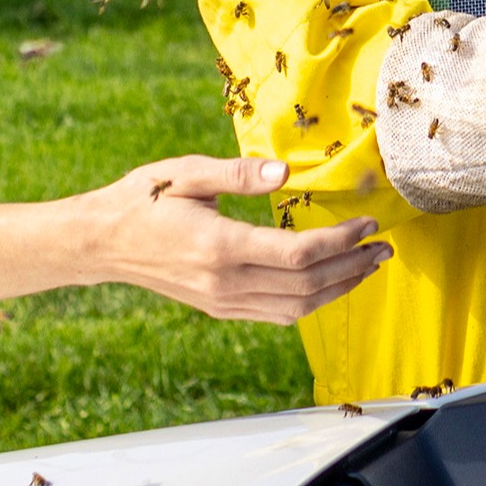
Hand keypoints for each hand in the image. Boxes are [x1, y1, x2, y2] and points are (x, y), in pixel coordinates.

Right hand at [75, 154, 389, 323]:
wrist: (102, 243)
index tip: (367, 224)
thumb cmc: (143, 199)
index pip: (299, 254)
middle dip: (352, 267)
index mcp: (220, 247)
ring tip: (366, 267)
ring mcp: (223, 301)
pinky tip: (328, 282)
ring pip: (297, 308)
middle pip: (307, 286)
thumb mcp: (186, 172)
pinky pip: (277, 314)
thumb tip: (284, 172)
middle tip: (383, 248)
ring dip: (338, 289)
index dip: (341, 241)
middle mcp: (225, 283)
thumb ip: (237, 174)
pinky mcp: (220, 308)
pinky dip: (311, 301)